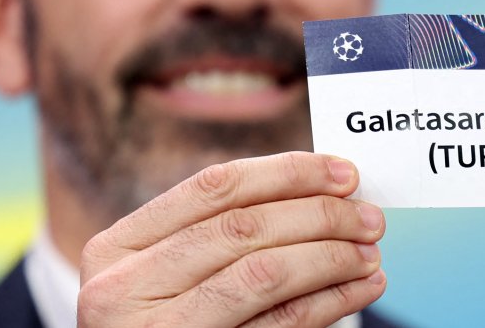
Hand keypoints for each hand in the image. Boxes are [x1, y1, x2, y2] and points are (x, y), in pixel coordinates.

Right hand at [77, 151, 386, 326]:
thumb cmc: (161, 325)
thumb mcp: (159, 276)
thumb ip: (214, 234)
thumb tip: (317, 190)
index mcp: (115, 249)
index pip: (214, 188)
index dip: (286, 172)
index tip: (341, 172)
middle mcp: (124, 290)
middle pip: (243, 228)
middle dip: (319, 214)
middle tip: (368, 215)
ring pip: (263, 274)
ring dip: (330, 256)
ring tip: (368, 252)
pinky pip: (280, 325)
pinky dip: (330, 301)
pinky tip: (359, 289)